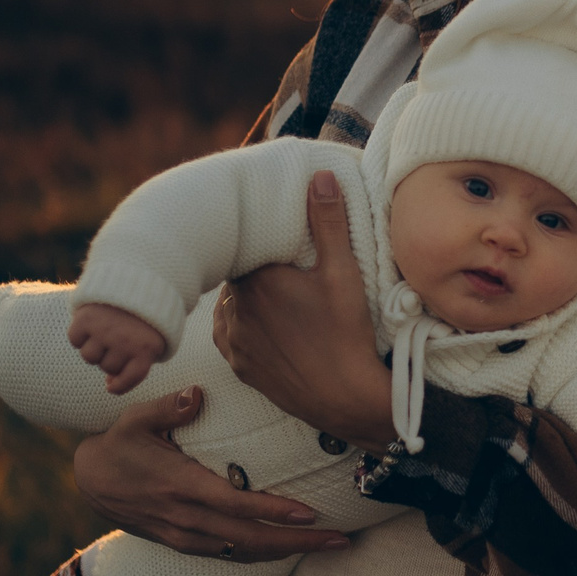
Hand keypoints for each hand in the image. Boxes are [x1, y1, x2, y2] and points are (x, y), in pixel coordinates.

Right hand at [68, 302, 167, 393]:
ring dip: (94, 347)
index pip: (130, 378)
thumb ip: (136, 363)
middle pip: (107, 367)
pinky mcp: (86, 318)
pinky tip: (90, 324)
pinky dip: (79, 334)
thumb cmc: (143, 316)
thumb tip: (109, 386)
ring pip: (89, 357)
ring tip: (103, 330)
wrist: (135, 277)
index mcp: (147, 348)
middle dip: (110, 357)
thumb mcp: (151, 337)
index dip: (120, 385)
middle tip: (116, 339)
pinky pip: (75, 340)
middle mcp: (125, 342)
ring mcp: (105, 331)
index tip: (111, 386)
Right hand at [72, 386, 348, 561]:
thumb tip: (198, 395)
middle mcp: (188, 520)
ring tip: (328, 545)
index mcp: (182, 488)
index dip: (274, 512)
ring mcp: (186, 537)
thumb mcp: (136, 419)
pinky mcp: (185, 544)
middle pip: (251, 540)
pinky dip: (263, 555)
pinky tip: (290, 549)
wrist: (89, 482)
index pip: (237, 506)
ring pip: (244, 554)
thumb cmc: (120, 444)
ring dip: (287, 553)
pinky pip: (231, 556)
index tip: (311, 514)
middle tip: (341, 540)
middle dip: (298, 543)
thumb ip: (169, 408)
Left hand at [212, 170, 394, 448]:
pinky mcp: (239, 364)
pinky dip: (244, 324)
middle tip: (282, 262)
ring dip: (249, 295)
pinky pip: (230, 333)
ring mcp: (234, 339)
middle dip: (254, 264)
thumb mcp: (343, 272)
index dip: (255, 234)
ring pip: (231, 302)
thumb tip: (318, 177)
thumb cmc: (346, 334)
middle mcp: (235, 307)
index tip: (272, 232)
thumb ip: (328, 222)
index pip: (241, 242)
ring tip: (278, 293)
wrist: (344, 398)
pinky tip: (268, 323)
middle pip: (235, 271)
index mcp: (257, 278)